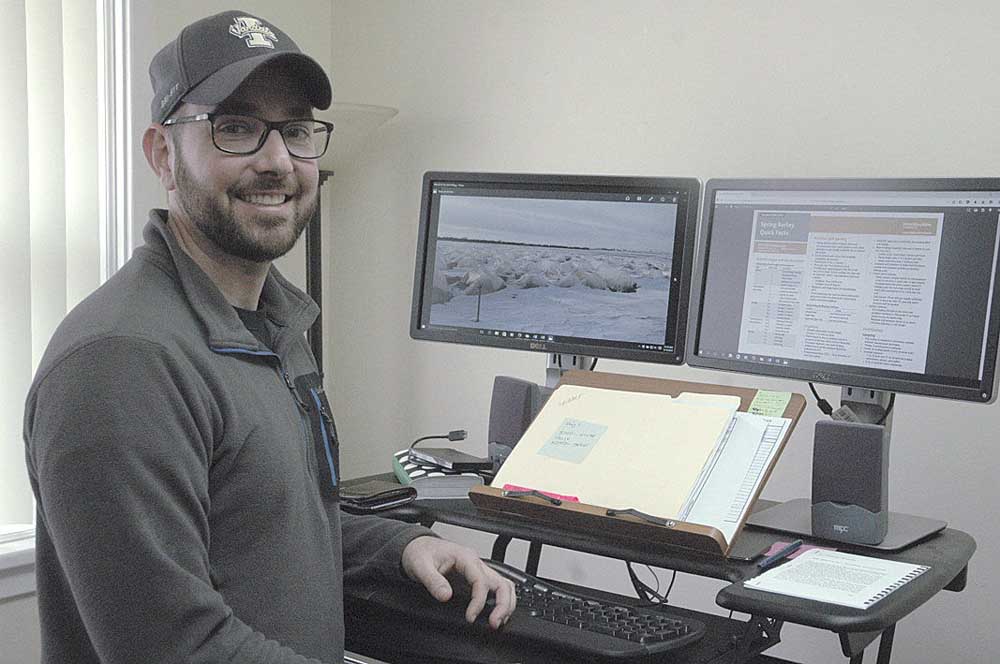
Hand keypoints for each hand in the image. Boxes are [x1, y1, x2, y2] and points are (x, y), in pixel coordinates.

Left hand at [400, 536, 515, 628]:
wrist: (417, 547)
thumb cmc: (421, 553)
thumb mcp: (421, 567)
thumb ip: (433, 582)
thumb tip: (446, 596)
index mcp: (465, 557)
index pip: (481, 581)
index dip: (479, 601)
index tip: (471, 617)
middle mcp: (475, 562)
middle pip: (501, 582)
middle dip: (502, 604)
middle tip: (494, 623)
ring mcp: (478, 569)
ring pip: (503, 585)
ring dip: (505, 603)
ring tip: (498, 621)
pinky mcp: (476, 577)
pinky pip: (495, 588)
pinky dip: (500, 601)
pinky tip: (495, 613)